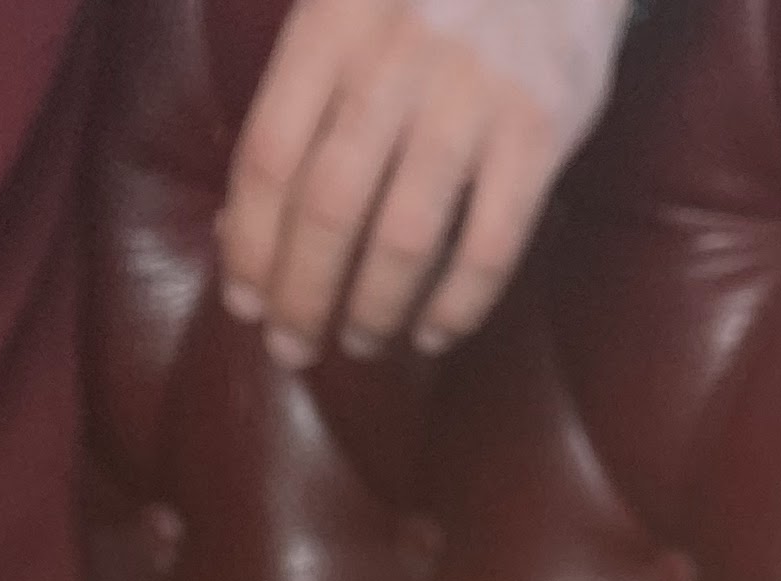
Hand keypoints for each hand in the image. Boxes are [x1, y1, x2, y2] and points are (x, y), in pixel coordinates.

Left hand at [220, 0, 626, 369]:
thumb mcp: (347, 11)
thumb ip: (298, 104)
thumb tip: (241, 229)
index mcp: (332, 24)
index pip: (271, 157)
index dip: (250, 245)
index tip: (244, 304)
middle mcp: (396, 59)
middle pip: (328, 209)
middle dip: (301, 296)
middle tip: (293, 348)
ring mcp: (472, 97)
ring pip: (405, 238)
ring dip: (373, 309)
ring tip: (359, 342)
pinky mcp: (538, 130)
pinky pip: (491, 247)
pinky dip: (458, 306)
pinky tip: (433, 332)